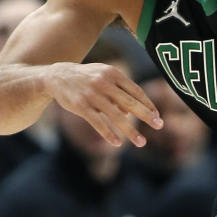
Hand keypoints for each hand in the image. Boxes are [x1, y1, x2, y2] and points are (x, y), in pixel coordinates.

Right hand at [47, 62, 161, 146]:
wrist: (57, 76)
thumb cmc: (87, 78)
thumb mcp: (104, 77)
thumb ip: (118, 92)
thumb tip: (128, 113)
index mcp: (113, 74)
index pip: (136, 91)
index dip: (148, 104)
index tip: (157, 116)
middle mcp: (104, 83)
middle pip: (130, 103)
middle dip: (146, 116)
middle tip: (159, 126)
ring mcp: (92, 95)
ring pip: (116, 116)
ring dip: (130, 131)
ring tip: (141, 142)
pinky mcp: (80, 106)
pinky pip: (98, 122)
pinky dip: (108, 133)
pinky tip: (117, 143)